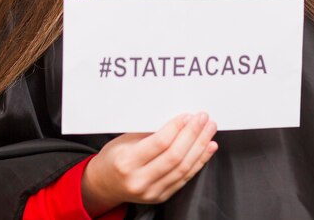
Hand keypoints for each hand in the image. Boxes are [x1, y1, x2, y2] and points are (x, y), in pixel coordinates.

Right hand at [82, 112, 217, 214]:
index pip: (160, 143)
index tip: (188, 115)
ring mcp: (151, 192)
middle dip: (193, 134)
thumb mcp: (125, 139)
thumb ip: (149, 132)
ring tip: (209, 129)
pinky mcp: (161, 197)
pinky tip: (208, 147)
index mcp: (127, 162)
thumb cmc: (115, 156)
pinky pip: (185, 178)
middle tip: (203, 118)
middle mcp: (139, 180)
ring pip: (183, 168)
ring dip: (200, 146)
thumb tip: (178, 119)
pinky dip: (199, 161)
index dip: (177, 127)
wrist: (104, 185)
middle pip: (175, 156)